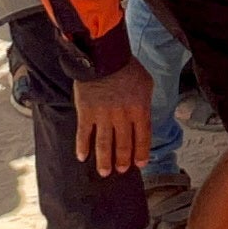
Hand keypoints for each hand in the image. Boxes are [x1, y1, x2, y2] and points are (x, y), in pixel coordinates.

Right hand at [73, 60, 152, 175]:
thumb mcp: (146, 84)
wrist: (103, 56)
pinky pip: (84, 134)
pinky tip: (81, 157)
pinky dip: (82, 147)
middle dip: (122, 160)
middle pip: (123, 144)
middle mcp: (122, 117)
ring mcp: (103, 116)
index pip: (143, 137)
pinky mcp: (86, 113)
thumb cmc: (127, 67)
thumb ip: (144, 103)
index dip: (141, 152)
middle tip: (121, 170)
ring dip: (104, 160)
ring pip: (104, 144)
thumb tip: (143, 118)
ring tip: (104, 172)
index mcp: (140, 109)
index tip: (140, 164)